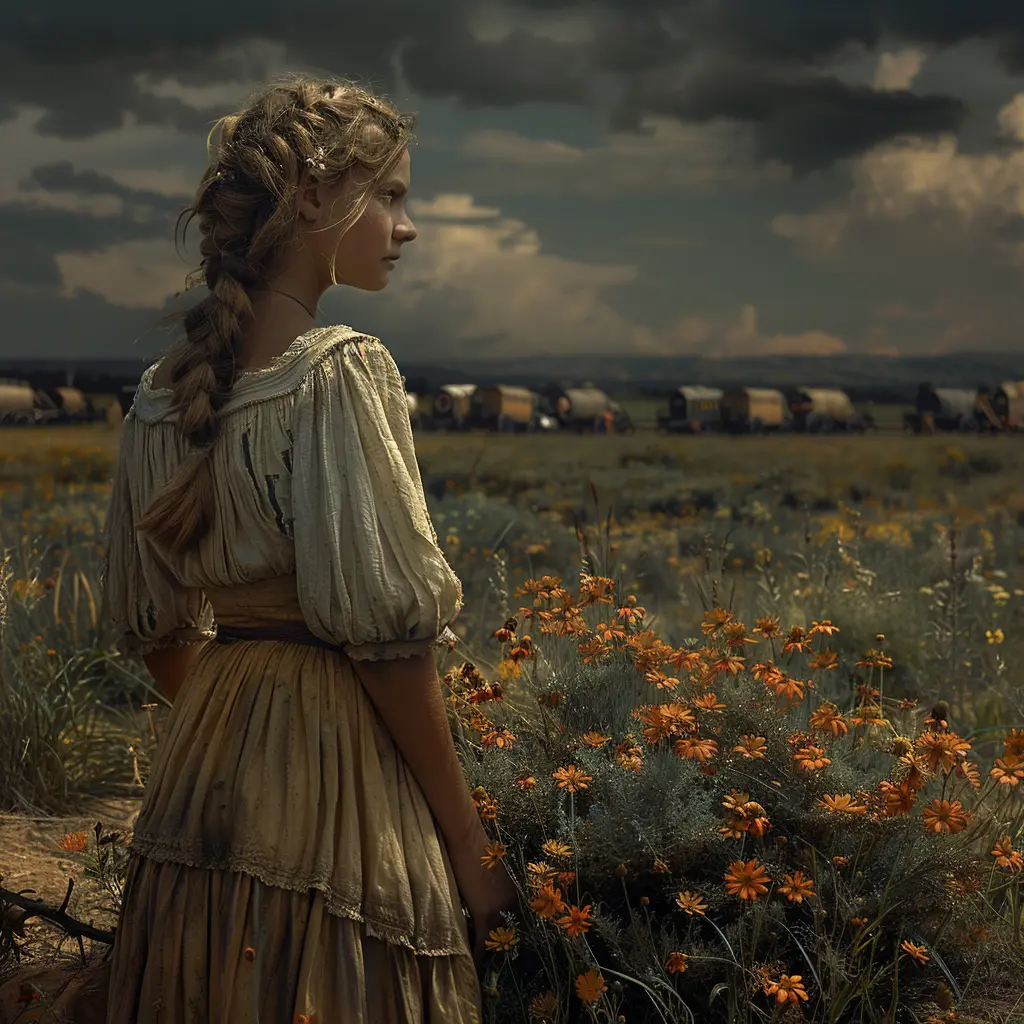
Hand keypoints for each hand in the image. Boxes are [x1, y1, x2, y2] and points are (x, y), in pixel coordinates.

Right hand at [449, 837, 518, 965]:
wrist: (468, 838)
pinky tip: (473, 963)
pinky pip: (481, 940)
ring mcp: (501, 909)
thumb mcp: (495, 870)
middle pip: (510, 930)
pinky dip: (477, 953)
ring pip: (496, 937)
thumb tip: (492, 896)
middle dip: (505, 943)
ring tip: (485, 963)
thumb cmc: (479, 847)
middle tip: (499, 958)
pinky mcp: (484, 913)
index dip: (514, 930)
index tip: (511, 941)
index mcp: (519, 890)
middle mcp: (515, 902)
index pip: (520, 918)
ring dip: (490, 950)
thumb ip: (499, 886)